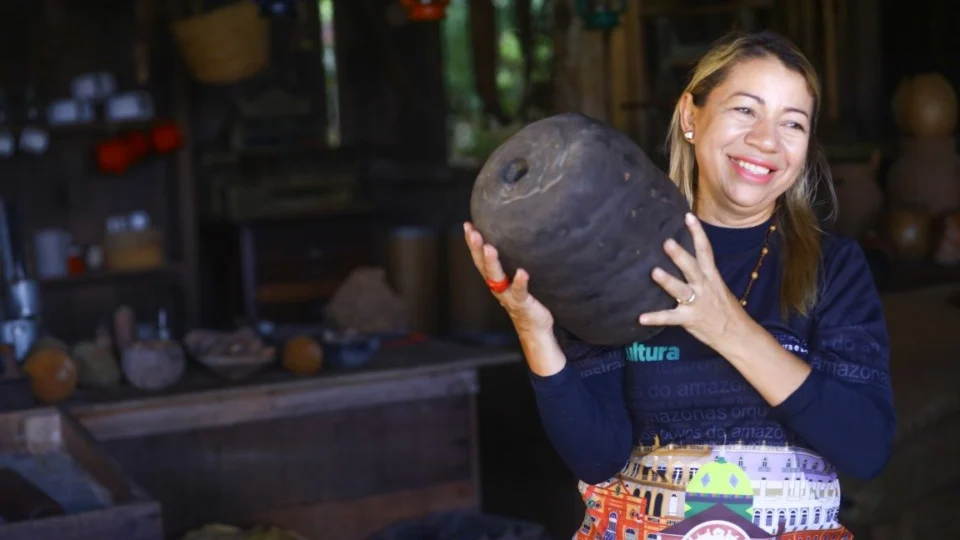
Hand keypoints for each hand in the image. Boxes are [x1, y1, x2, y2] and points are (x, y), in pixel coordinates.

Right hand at [463, 222, 553, 333]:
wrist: (534, 327)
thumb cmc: (526, 298)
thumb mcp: (516, 278)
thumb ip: (515, 260)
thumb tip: (522, 232)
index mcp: (494, 278)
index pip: (479, 257)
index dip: (472, 242)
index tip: (468, 225)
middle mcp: (497, 286)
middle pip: (482, 265)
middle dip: (476, 248)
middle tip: (473, 232)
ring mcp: (508, 295)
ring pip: (495, 278)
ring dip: (491, 263)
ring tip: (489, 247)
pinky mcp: (522, 303)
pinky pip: (520, 292)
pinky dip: (520, 282)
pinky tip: (522, 272)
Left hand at [638, 213, 748, 347]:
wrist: (737, 334)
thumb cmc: (724, 308)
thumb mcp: (717, 286)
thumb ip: (702, 273)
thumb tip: (684, 257)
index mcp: (711, 276)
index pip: (705, 251)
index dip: (698, 233)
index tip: (688, 216)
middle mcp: (704, 287)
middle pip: (692, 267)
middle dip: (680, 255)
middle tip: (667, 242)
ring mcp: (697, 303)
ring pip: (681, 290)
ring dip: (668, 281)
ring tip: (654, 272)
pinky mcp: (689, 319)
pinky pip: (670, 318)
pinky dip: (656, 317)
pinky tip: (641, 318)